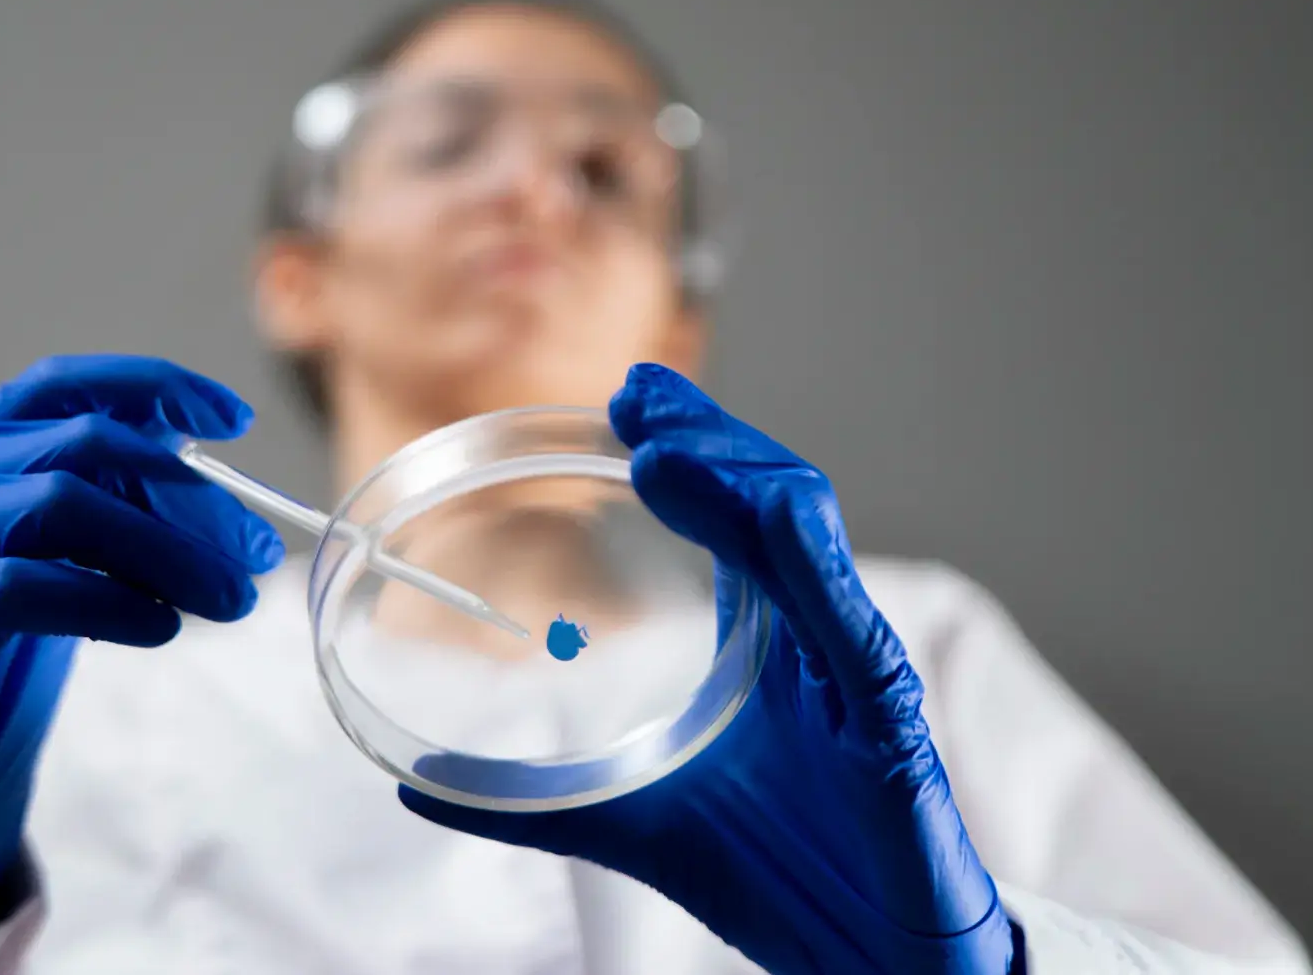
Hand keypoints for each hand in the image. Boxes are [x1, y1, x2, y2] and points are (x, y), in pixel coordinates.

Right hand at [0, 355, 284, 931]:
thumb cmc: (0, 641)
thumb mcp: (64, 557)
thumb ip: (118, 512)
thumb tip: (222, 505)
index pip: (64, 384)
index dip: (150, 386)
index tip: (235, 419)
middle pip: (84, 446)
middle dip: (187, 496)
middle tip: (256, 553)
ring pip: (62, 504)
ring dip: (166, 551)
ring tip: (231, 601)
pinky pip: (31, 585)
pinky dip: (111, 602)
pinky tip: (162, 627)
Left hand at [402, 364, 1021, 974]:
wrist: (874, 963)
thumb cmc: (785, 880)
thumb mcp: (637, 824)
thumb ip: (535, 803)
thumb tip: (418, 781)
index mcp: (774, 646)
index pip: (736, 516)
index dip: (686, 451)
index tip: (622, 402)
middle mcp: (821, 641)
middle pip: (773, 501)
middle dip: (708, 438)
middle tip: (637, 394)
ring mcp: (861, 678)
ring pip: (812, 542)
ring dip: (739, 478)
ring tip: (667, 443)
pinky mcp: (893, 729)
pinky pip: (856, 632)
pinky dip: (814, 564)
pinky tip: (773, 515)